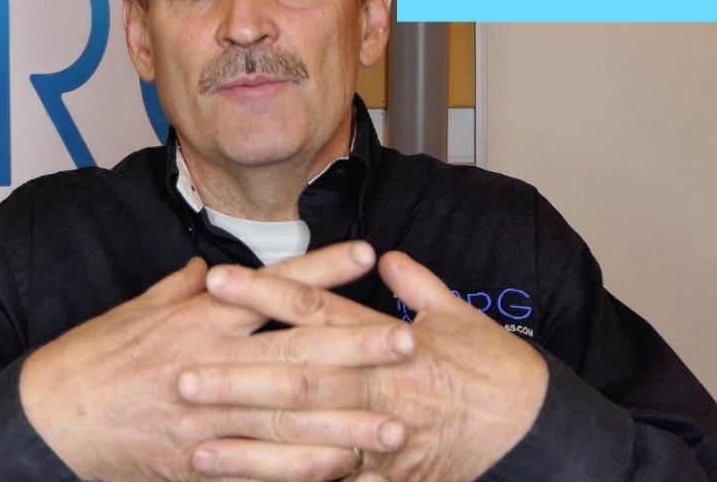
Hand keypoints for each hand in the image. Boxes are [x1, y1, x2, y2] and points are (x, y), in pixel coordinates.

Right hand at [19, 242, 414, 481]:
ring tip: (394, 424)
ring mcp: (205, 415)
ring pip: (287, 418)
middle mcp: (208, 361)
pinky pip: (258, 468)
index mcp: (196, 316)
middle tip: (408, 343)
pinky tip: (342, 470)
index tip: (367, 254)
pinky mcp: (196, 460)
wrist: (47, 420)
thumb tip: (204, 268)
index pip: (271, 286)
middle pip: (294, 352)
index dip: (321, 270)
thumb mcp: (134, 310)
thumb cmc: (90, 359)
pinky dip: (300, 471)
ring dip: (345, 422)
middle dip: (355, 349)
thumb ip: (177, 289)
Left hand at [188, 250, 548, 481]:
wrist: (537, 427)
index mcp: (388, 338)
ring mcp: (384, 433)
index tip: (217, 281)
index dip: (264, 293)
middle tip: (179, 372)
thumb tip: (386, 257)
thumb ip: (417, 286)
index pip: (315, 308)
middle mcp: (379, 383)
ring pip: (307, 438)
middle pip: (297, 375)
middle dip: (237, 374)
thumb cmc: (496, 370)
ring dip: (251, 446)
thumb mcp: (459, 316)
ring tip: (197, 447)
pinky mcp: (393, 475)